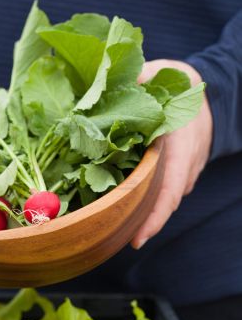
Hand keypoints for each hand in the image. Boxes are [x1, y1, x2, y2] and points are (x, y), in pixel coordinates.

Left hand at [131, 59, 212, 248]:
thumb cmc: (180, 84)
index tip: (138, 237)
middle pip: (162, 204)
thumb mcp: (161, 74)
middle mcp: (184, 166)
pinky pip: (158, 192)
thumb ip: (138, 79)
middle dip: (141, 226)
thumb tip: (114, 85)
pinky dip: (141, 202)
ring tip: (111, 234)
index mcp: (182, 147)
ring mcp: (181, 173)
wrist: (208, 91)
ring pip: (159, 201)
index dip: (155, 215)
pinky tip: (117, 211)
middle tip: (112, 245)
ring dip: (139, 216)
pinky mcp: (173, 174)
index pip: (170, 189)